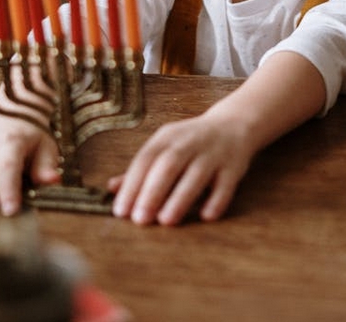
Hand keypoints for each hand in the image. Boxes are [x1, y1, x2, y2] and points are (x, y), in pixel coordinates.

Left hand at [109, 110, 253, 225]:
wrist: (234, 124)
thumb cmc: (191, 142)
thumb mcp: (164, 147)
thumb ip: (141, 169)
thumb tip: (111, 188)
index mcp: (167, 137)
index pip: (146, 159)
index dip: (132, 184)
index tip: (120, 211)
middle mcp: (190, 142)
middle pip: (169, 164)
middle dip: (153, 192)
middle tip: (140, 219)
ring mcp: (214, 153)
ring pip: (196, 174)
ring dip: (181, 197)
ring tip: (166, 221)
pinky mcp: (234, 166)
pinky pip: (226, 184)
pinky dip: (216, 200)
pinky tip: (205, 216)